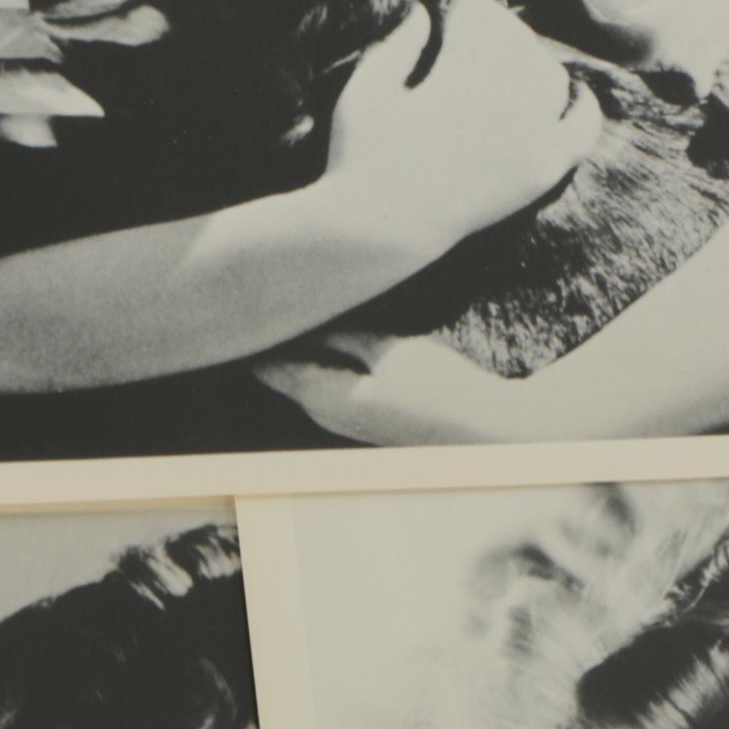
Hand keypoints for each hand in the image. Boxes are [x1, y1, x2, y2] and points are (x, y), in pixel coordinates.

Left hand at [256, 326, 510, 443]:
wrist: (484, 431)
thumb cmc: (440, 389)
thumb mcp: (390, 352)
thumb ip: (344, 335)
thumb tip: (306, 318)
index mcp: (326, 399)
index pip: (270, 365)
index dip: (255, 335)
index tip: (244, 301)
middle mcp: (327, 415)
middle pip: (282, 374)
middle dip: (271, 340)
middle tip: (260, 297)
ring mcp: (346, 420)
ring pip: (303, 380)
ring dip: (295, 350)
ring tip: (287, 310)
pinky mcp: (364, 417)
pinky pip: (324, 385)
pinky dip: (316, 362)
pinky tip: (323, 339)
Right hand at [319, 0, 600, 246]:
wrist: (384, 229)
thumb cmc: (361, 156)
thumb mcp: (365, 91)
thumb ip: (397, 45)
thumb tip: (425, 10)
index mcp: (460, 80)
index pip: (484, 21)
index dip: (472, 6)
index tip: (460, 4)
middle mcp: (504, 107)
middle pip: (517, 43)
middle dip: (497, 27)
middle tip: (477, 27)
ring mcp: (529, 142)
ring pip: (549, 76)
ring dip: (531, 59)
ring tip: (506, 58)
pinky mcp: (541, 173)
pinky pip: (580, 131)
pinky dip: (584, 109)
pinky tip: (577, 95)